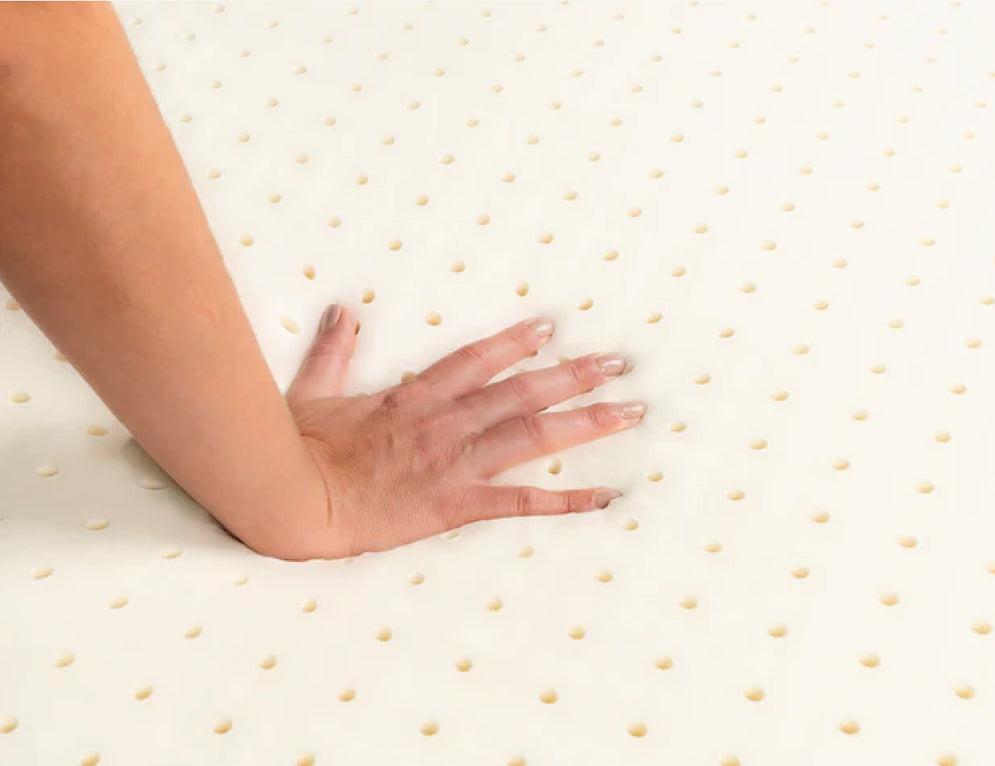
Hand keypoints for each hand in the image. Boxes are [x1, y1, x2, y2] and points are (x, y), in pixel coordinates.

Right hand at [280, 304, 644, 559]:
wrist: (297, 500)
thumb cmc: (303, 450)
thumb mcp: (314, 392)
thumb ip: (335, 351)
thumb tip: (343, 312)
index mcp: (416, 397)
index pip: (478, 360)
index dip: (518, 342)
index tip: (551, 328)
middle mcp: (448, 422)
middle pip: (524, 392)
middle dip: (574, 375)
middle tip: (618, 363)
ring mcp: (457, 462)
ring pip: (534, 435)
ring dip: (585, 422)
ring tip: (629, 411)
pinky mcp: (457, 504)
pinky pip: (521, 501)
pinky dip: (565, 500)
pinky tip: (603, 497)